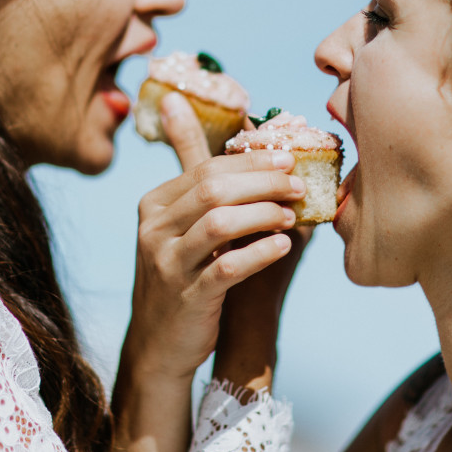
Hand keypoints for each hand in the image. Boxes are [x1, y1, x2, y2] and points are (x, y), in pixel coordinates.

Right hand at [125, 93, 304, 382]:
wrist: (160, 345)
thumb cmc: (184, 276)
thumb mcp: (184, 224)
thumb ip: (195, 170)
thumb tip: (202, 107)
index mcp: (154, 205)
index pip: (205, 168)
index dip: (250, 161)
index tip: (288, 158)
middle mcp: (153, 231)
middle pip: (212, 189)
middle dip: (262, 181)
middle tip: (298, 182)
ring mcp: (167, 265)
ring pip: (219, 223)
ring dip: (263, 213)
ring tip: (293, 214)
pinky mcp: (187, 298)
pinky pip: (227, 268)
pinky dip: (260, 253)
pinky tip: (284, 244)